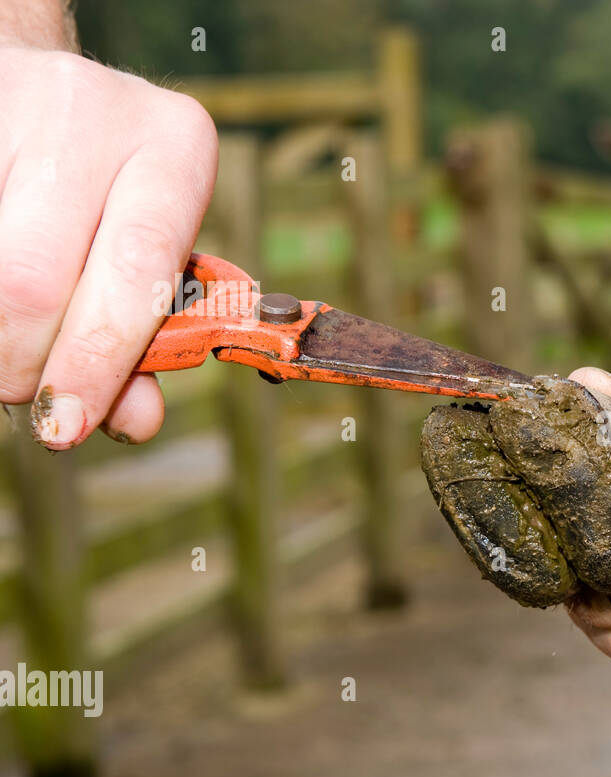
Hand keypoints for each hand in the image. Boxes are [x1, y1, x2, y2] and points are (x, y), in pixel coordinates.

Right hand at [0, 44, 217, 447]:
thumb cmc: (117, 193)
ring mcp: (11, 101)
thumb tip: (133, 422)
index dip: (94, 361)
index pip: (134, 272)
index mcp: (175, 148)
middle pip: (31, 278)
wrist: (52, 97)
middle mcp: (95, 113)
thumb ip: (150, 338)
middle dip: (21, 362)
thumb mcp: (153, 251)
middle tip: (24, 389)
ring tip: (8, 351)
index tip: (66, 427)